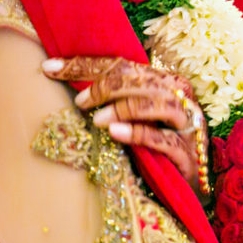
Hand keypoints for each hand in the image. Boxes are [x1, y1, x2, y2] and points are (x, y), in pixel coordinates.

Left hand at [41, 56, 208, 196]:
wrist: (192, 178)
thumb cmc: (158, 143)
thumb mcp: (140, 116)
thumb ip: (119, 97)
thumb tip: (71, 86)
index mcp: (166, 81)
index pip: (122, 65)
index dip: (84, 65)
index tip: (50, 68)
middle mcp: (181, 96)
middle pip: (141, 79)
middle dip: (105, 86)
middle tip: (80, 102)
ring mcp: (187, 123)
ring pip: (158, 104)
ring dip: (123, 108)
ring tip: (96, 119)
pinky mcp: (188, 152)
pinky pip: (164, 139)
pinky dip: (138, 133)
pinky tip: (115, 133)